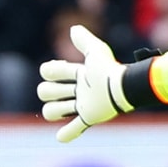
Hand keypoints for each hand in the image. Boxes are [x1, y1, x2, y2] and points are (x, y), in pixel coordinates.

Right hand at [38, 23, 132, 141]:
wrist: (122, 88)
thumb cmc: (109, 69)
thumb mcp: (96, 51)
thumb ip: (84, 40)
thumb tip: (73, 29)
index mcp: (77, 74)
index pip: (48, 72)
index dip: (51, 70)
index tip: (66, 68)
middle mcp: (77, 90)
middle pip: (44, 92)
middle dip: (52, 90)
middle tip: (71, 89)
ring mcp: (81, 105)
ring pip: (51, 111)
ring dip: (56, 110)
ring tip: (70, 107)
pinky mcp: (89, 118)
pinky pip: (74, 129)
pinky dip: (67, 134)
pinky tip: (61, 137)